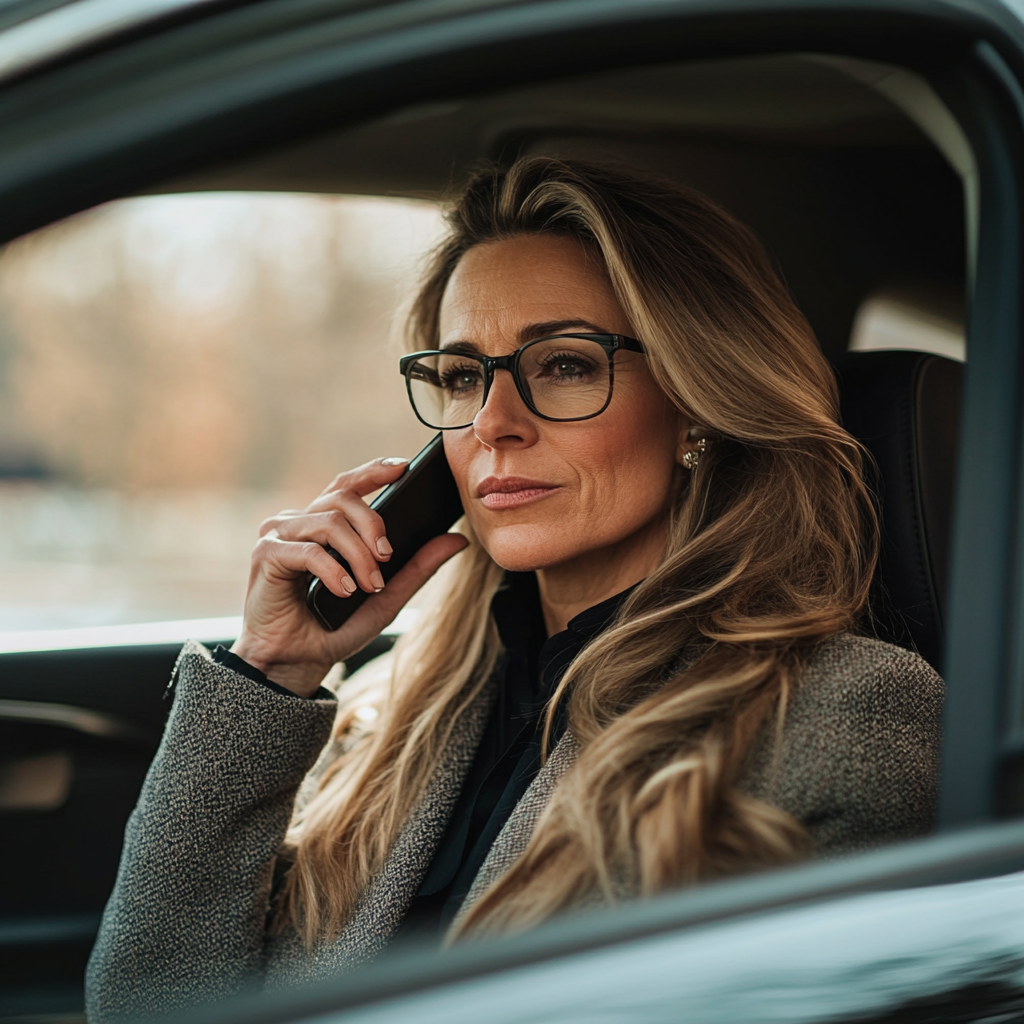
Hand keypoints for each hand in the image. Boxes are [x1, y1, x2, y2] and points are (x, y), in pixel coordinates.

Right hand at [229, 457, 467, 696]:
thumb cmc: (333, 628)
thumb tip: (456, 539)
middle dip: (373, 524)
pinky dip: (333, 570)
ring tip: (369, 583)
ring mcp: (279, 535)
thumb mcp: (386, 597)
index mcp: (324, 525)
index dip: (374, 471)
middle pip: (342, 497)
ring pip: (329, 522)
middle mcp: (300, 522)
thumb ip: (417, 567)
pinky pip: (307, 550)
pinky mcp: (266, 554)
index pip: (348, 485)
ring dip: (358, 554)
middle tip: (388, 557)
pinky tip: (344, 590)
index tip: (404, 468)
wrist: (295, 662)